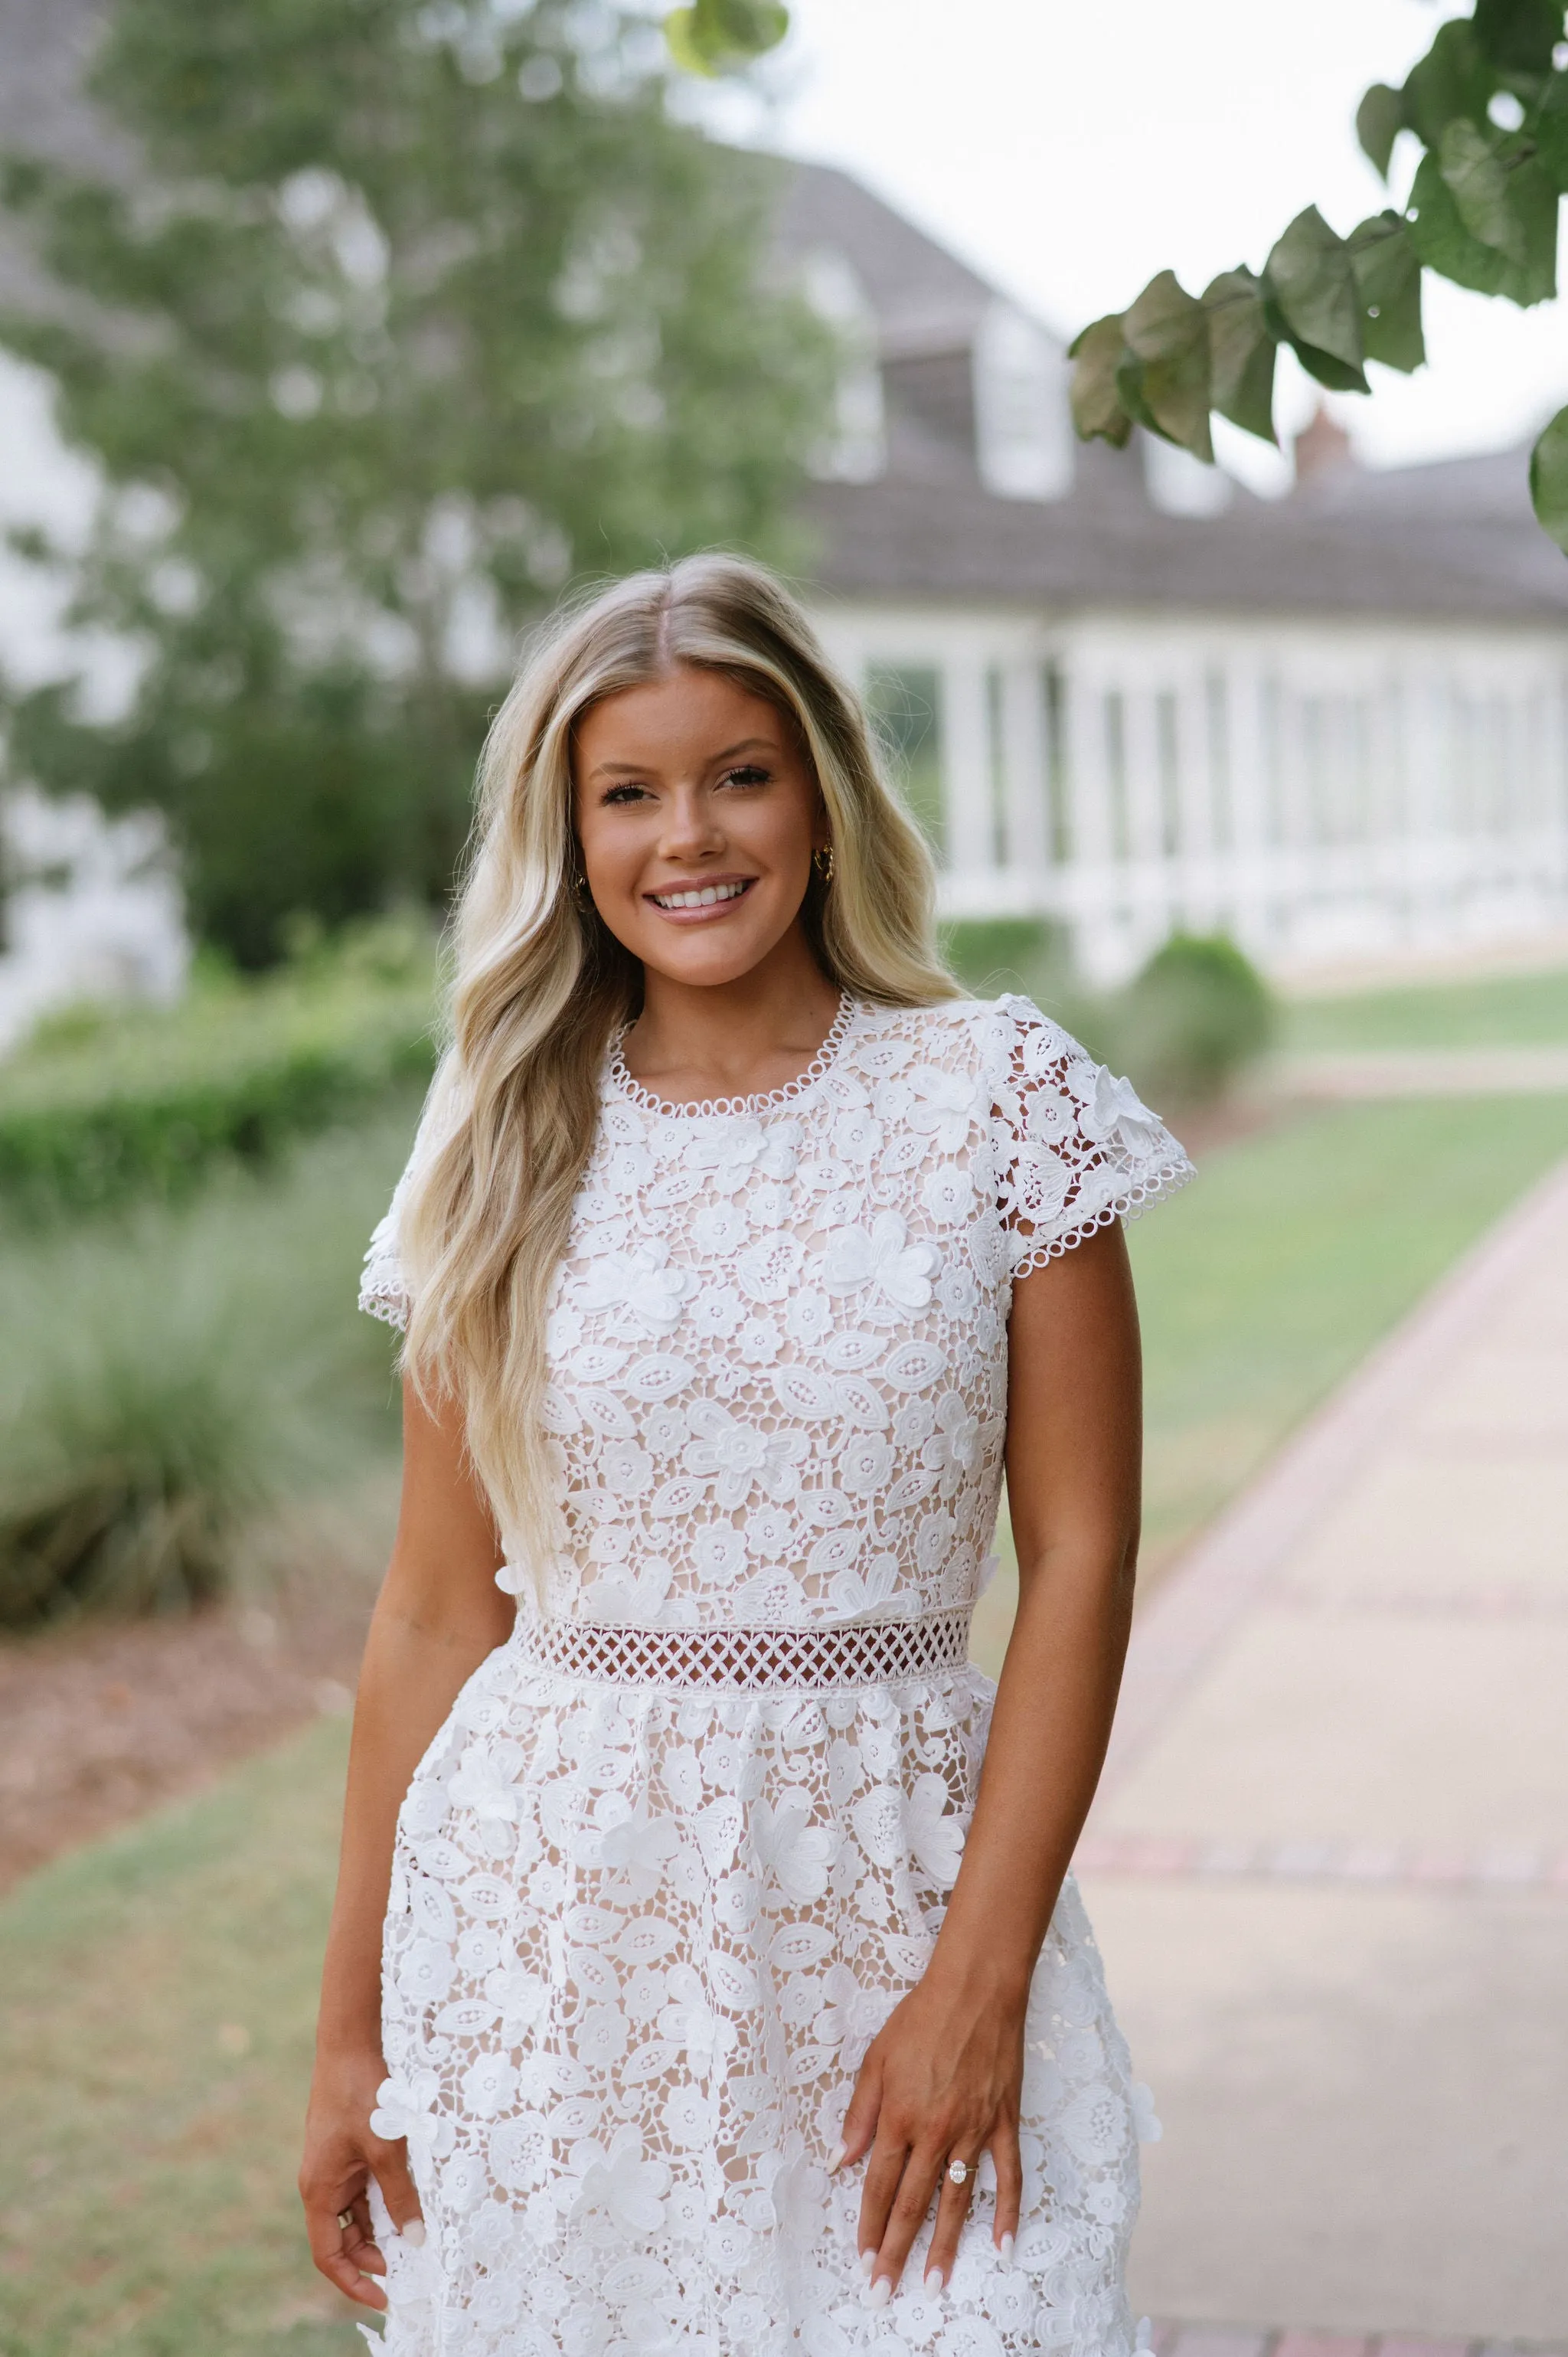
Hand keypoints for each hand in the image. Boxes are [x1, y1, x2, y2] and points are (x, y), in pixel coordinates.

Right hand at [298, 2046, 424, 2312]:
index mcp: (319, 2190)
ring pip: (357, 2214)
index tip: (384, 2298)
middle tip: (411, 2269)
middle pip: (343, 2239)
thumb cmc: (362, 2094)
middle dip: (374, 2257)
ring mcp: (335, 2169)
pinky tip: (413, 2204)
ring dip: (384, 2228)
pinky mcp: (349, 2152)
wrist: (349, 2045)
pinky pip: (365, 2190)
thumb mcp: (385, 2149)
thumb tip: (415, 2237)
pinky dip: (386, 2201)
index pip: (329, 2255)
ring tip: (418, 2240)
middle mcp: (322, 2185)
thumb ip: (400, 2195)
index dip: (354, 2281)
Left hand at [831, 1962, 1024, 2301]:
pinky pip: (1008, 2176)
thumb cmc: (920, 2018)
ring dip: (944, 2246)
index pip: (880, 2186)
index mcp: (899, 2116)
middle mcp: (935, 2131)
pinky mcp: (1004, 2123)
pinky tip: (1002, 2245)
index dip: (870, 2227)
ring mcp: (973, 2130)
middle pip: (913, 2203)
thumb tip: (840, 2160)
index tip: (864, 2262)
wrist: (976, 1989)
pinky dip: (1007, 2212)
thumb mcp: (875, 2059)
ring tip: (933, 2284)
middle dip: (897, 2252)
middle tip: (886, 2293)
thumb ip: (859, 2114)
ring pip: (956, 2201)